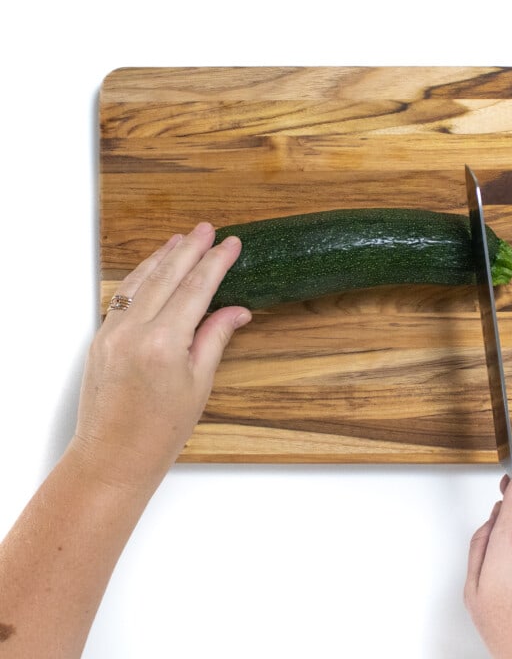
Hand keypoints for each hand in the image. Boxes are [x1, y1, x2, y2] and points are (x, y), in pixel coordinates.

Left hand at [72, 222, 250, 489]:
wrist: (113, 457)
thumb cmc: (160, 430)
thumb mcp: (199, 384)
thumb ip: (215, 337)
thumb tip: (236, 310)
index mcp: (163, 344)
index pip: (195, 290)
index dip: (215, 263)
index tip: (230, 245)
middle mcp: (133, 331)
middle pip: (167, 277)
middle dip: (190, 250)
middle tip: (208, 229)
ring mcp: (112, 332)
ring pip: (141, 281)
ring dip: (163, 257)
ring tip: (181, 239)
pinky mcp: (100, 338)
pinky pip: (123, 296)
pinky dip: (141, 277)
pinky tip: (153, 267)